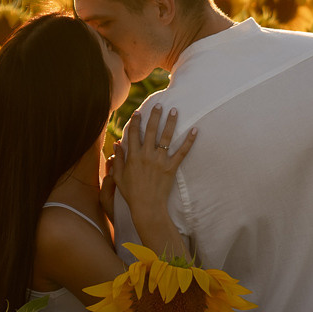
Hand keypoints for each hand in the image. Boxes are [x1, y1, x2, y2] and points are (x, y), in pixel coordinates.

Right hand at [113, 105, 196, 244]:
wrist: (147, 207)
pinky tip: (195, 130)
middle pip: (151, 131)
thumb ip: (118, 160)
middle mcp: (146, 155)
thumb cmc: (131, 193)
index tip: (138, 112)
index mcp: (133, 157)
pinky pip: (182, 152)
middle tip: (159, 104)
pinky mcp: (171, 168)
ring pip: (166, 137)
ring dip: (171, 122)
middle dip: (154, 116)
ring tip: (175, 110)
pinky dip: (189, 141)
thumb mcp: (119, 177)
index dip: (135, 122)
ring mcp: (160, 161)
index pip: (133, 134)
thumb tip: (117, 144)